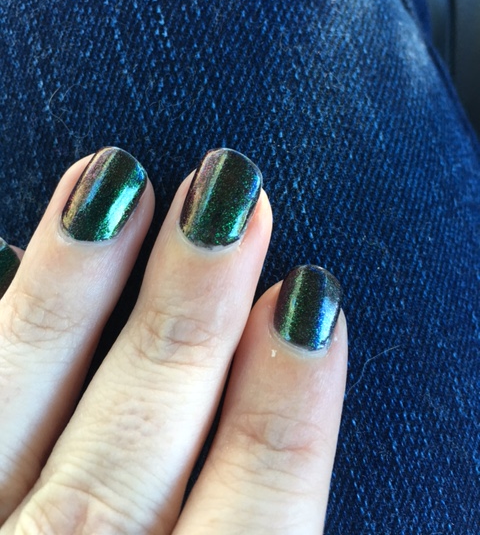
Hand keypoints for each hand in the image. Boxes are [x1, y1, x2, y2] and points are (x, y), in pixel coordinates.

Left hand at [0, 147, 346, 533]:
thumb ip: (249, 515)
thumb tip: (289, 357)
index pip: (256, 524)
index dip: (288, 409)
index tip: (309, 299)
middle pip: (136, 446)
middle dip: (192, 317)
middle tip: (228, 203)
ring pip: (17, 409)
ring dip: (72, 295)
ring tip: (115, 180)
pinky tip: (7, 254)